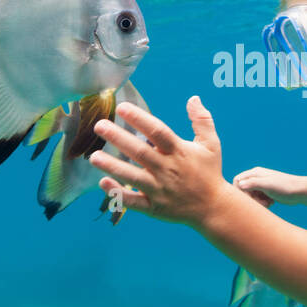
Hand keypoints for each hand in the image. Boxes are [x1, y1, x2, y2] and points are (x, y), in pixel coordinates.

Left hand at [89, 96, 233, 226]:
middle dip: (118, 138)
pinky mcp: (154, 207)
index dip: (139, 119)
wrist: (214, 208)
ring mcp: (160, 190)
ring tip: (93, 156)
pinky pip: (133, 201)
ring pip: (132, 177)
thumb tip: (193, 98)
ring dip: (112, 166)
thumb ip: (202, 120)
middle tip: (99, 125)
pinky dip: (118, 193)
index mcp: (179, 152)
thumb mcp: (211, 144)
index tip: (122, 107)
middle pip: (140, 152)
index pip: (158, 132)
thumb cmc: (209, 172)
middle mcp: (167, 169)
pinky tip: (103, 183)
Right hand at [231, 167, 306, 207]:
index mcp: (255, 173)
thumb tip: (238, 185)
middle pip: (243, 190)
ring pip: (251, 197)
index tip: (249, 197)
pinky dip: (263, 203)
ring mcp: (262, 186)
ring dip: (257, 202)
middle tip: (261, 202)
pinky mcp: (266, 193)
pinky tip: (271, 203)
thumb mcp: (267, 184)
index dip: (239, 191)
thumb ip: (252, 184)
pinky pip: (258, 200)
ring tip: (268, 203)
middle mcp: (257, 178)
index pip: (237, 180)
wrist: (300, 192)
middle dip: (250, 199)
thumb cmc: (285, 186)